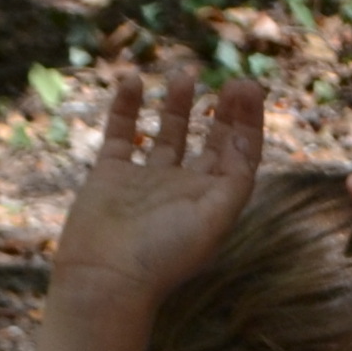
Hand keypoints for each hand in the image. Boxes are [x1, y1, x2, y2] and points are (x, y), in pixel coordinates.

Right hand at [49, 65, 265, 306]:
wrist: (104, 277)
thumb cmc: (163, 255)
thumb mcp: (214, 220)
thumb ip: (235, 179)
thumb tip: (244, 137)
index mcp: (213, 202)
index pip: (239, 155)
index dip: (247, 121)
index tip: (248, 87)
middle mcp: (184, 190)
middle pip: (210, 142)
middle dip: (223, 112)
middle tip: (230, 80)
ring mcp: (146, 180)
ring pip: (167, 133)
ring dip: (177, 104)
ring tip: (185, 74)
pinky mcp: (111, 174)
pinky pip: (121, 132)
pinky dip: (126, 106)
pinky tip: (133, 80)